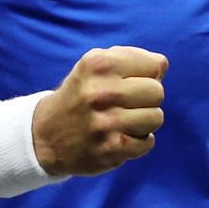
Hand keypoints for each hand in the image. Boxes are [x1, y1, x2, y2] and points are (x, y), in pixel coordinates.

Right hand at [31, 46, 167, 176]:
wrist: (46, 136)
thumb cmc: (81, 95)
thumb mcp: (95, 65)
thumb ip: (131, 58)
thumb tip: (162, 65)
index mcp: (99, 64)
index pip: (155, 65)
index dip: (147, 74)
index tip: (130, 81)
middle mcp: (101, 91)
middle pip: (157, 92)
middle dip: (147, 98)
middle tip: (127, 104)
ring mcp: (106, 122)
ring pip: (156, 117)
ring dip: (144, 121)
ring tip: (124, 121)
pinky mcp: (111, 149)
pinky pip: (148, 142)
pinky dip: (138, 142)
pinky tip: (120, 137)